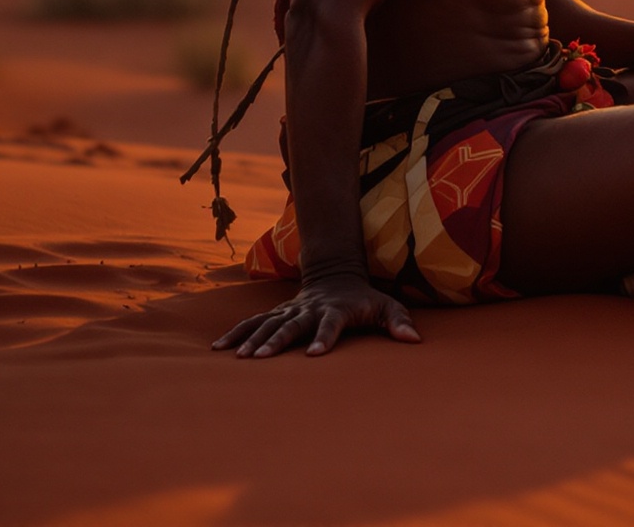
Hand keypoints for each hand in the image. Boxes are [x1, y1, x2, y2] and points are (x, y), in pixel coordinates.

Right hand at [214, 274, 419, 358]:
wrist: (337, 275)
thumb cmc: (365, 299)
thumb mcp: (387, 306)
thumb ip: (400, 322)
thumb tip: (415, 340)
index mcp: (336, 309)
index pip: (331, 324)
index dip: (324, 337)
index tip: (315, 354)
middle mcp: (310, 309)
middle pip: (292, 325)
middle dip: (277, 340)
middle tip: (262, 358)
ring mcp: (290, 310)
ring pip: (268, 323)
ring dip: (253, 339)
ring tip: (239, 357)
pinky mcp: (277, 313)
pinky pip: (253, 323)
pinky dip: (237, 333)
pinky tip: (218, 348)